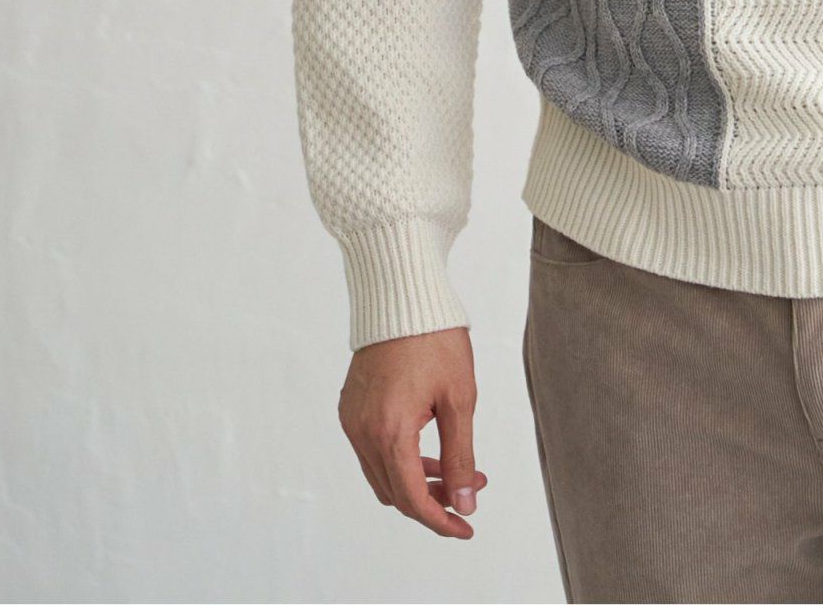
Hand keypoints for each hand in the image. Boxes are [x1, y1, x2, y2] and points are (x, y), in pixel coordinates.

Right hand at [338, 325, 489, 536]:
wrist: (401, 296)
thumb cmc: (435, 339)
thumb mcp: (459, 398)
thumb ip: (460, 455)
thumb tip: (466, 502)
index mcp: (389, 431)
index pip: (412, 499)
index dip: (440, 520)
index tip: (466, 527)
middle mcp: (362, 432)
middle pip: (395, 493)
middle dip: (434, 499)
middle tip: (472, 487)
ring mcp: (351, 421)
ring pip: (382, 474)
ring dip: (416, 481)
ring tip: (457, 468)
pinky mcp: (350, 409)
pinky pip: (371, 452)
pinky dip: (398, 459)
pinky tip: (428, 447)